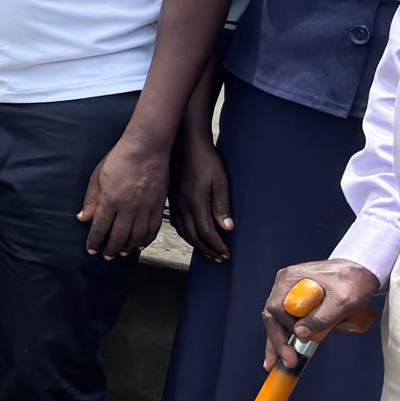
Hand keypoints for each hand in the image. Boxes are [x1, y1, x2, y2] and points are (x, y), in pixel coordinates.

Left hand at [77, 134, 167, 257]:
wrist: (147, 149)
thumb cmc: (120, 159)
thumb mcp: (98, 177)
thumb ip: (91, 200)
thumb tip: (83, 218)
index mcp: (111, 200)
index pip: (100, 227)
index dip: (95, 241)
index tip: (91, 249)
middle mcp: (128, 208)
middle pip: (118, 236)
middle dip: (110, 249)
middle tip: (106, 255)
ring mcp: (145, 208)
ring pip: (136, 237)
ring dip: (127, 247)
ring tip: (120, 252)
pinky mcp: (158, 207)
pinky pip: (152, 230)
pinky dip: (145, 240)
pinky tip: (139, 244)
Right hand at [169, 130, 233, 261]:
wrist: (185, 143)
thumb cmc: (205, 159)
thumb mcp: (219, 180)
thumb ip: (222, 205)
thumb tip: (227, 227)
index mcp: (195, 202)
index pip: (207, 232)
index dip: (217, 245)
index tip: (227, 254)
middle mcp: (183, 205)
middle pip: (194, 236)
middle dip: (208, 249)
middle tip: (219, 258)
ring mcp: (175, 202)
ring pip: (184, 231)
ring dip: (197, 244)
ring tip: (208, 251)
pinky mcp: (172, 198)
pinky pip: (177, 222)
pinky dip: (186, 233)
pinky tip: (192, 234)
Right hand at [260, 259, 380, 370]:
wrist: (364, 269)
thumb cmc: (355, 282)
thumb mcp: (343, 301)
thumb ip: (322, 317)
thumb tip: (299, 334)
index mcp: (290, 279)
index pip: (276, 307)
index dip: (285, 328)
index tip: (301, 341)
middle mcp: (285, 284)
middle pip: (272, 316)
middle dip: (276, 341)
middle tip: (279, 363)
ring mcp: (289, 290)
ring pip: (277, 320)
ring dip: (277, 341)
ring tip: (272, 364)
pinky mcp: (298, 299)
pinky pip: (288, 319)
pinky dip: (286, 335)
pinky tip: (282, 351)